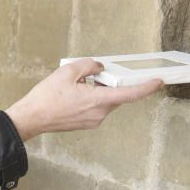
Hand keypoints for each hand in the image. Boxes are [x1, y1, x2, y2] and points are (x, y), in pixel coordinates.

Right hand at [4, 58, 162, 140]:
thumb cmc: (46, 97)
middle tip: (95, 73)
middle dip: (110, 83)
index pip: (129, 94)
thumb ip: (88, 66)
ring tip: (76, 84)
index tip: (158, 82)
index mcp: (98, 100)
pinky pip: (97, 108)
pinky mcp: (86, 124)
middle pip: (116, 96)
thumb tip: (99, 68)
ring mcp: (93, 121)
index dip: (146, 88)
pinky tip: (74, 93)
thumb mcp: (66, 72)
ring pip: (106, 102)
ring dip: (99, 91)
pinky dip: (92, 98)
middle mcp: (100, 114)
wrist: (32, 118)